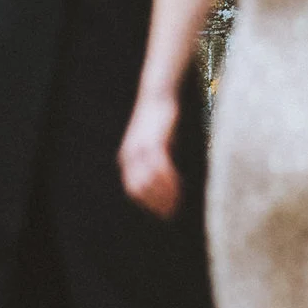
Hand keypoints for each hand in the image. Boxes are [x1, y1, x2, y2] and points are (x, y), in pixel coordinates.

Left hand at [119, 96, 181, 219]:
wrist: (158, 95)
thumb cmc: (161, 121)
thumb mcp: (156, 144)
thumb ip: (159, 162)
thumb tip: (170, 181)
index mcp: (127, 159)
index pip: (134, 190)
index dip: (149, 204)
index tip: (165, 213)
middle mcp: (129, 157)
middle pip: (139, 190)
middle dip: (156, 204)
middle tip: (172, 213)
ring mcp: (140, 150)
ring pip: (149, 181)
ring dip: (164, 196)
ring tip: (178, 203)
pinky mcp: (153, 143)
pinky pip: (160, 168)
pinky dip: (169, 181)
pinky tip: (180, 187)